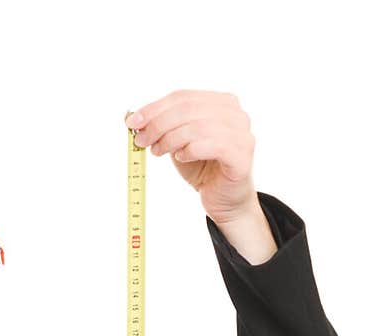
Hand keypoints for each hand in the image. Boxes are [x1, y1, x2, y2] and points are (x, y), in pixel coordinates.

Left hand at [125, 89, 257, 225]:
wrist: (223, 200)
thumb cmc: (202, 168)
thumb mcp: (177, 143)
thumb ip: (163, 127)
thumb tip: (132, 117)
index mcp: (221, 102)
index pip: (183, 97)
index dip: (155, 108)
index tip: (132, 122)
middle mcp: (235, 113)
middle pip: (188, 109)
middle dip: (159, 124)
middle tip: (141, 140)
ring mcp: (242, 133)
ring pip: (198, 127)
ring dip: (170, 139)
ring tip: (157, 152)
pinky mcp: (242, 156)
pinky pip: (212, 146)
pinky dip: (190, 150)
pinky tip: (181, 158)